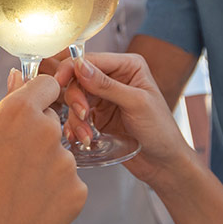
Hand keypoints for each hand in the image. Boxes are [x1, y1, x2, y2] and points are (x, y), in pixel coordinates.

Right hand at [0, 70, 86, 223]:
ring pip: (60, 156)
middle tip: (10, 166)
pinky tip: (29, 209)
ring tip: (14, 194)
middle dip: (37, 138)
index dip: (36, 99)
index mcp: (19, 111)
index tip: (27, 115)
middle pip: (52, 123)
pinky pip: (69, 185)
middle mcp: (47, 131)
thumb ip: (7, 106)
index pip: (46, 85)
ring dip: (45, 169)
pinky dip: (54, 195)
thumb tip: (20, 75)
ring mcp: (66, 164)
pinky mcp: (78, 193)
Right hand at [54, 52, 196, 186]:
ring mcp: (105, 98)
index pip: (92, 59)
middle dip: (76, 98)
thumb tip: (80, 66)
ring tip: (87, 135)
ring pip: (75, 99)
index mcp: (128, 66)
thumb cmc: (161, 131)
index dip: (72, 68)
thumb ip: (107, 85)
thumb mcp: (136, 104)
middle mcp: (114, 78)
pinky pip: (77, 117)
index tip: (59, 81)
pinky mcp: (98, 116)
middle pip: (79, 79)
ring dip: (77, 118)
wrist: (163, 163)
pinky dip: (76, 127)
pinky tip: (82, 138)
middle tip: (83, 114)